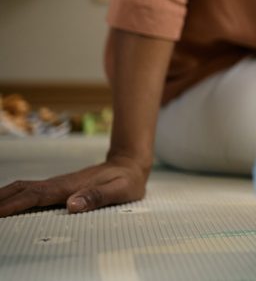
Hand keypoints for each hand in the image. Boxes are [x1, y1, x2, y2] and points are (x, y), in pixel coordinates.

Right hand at [0, 155, 148, 216]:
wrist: (130, 163)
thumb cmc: (126, 180)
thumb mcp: (119, 191)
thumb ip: (97, 197)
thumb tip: (72, 205)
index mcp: (69, 187)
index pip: (35, 197)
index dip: (13, 205)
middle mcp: (59, 184)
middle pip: (21, 190)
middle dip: (1, 200)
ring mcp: (58, 185)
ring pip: (23, 189)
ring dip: (4, 197)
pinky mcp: (59, 187)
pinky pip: (31, 192)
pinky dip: (15, 197)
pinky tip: (8, 204)